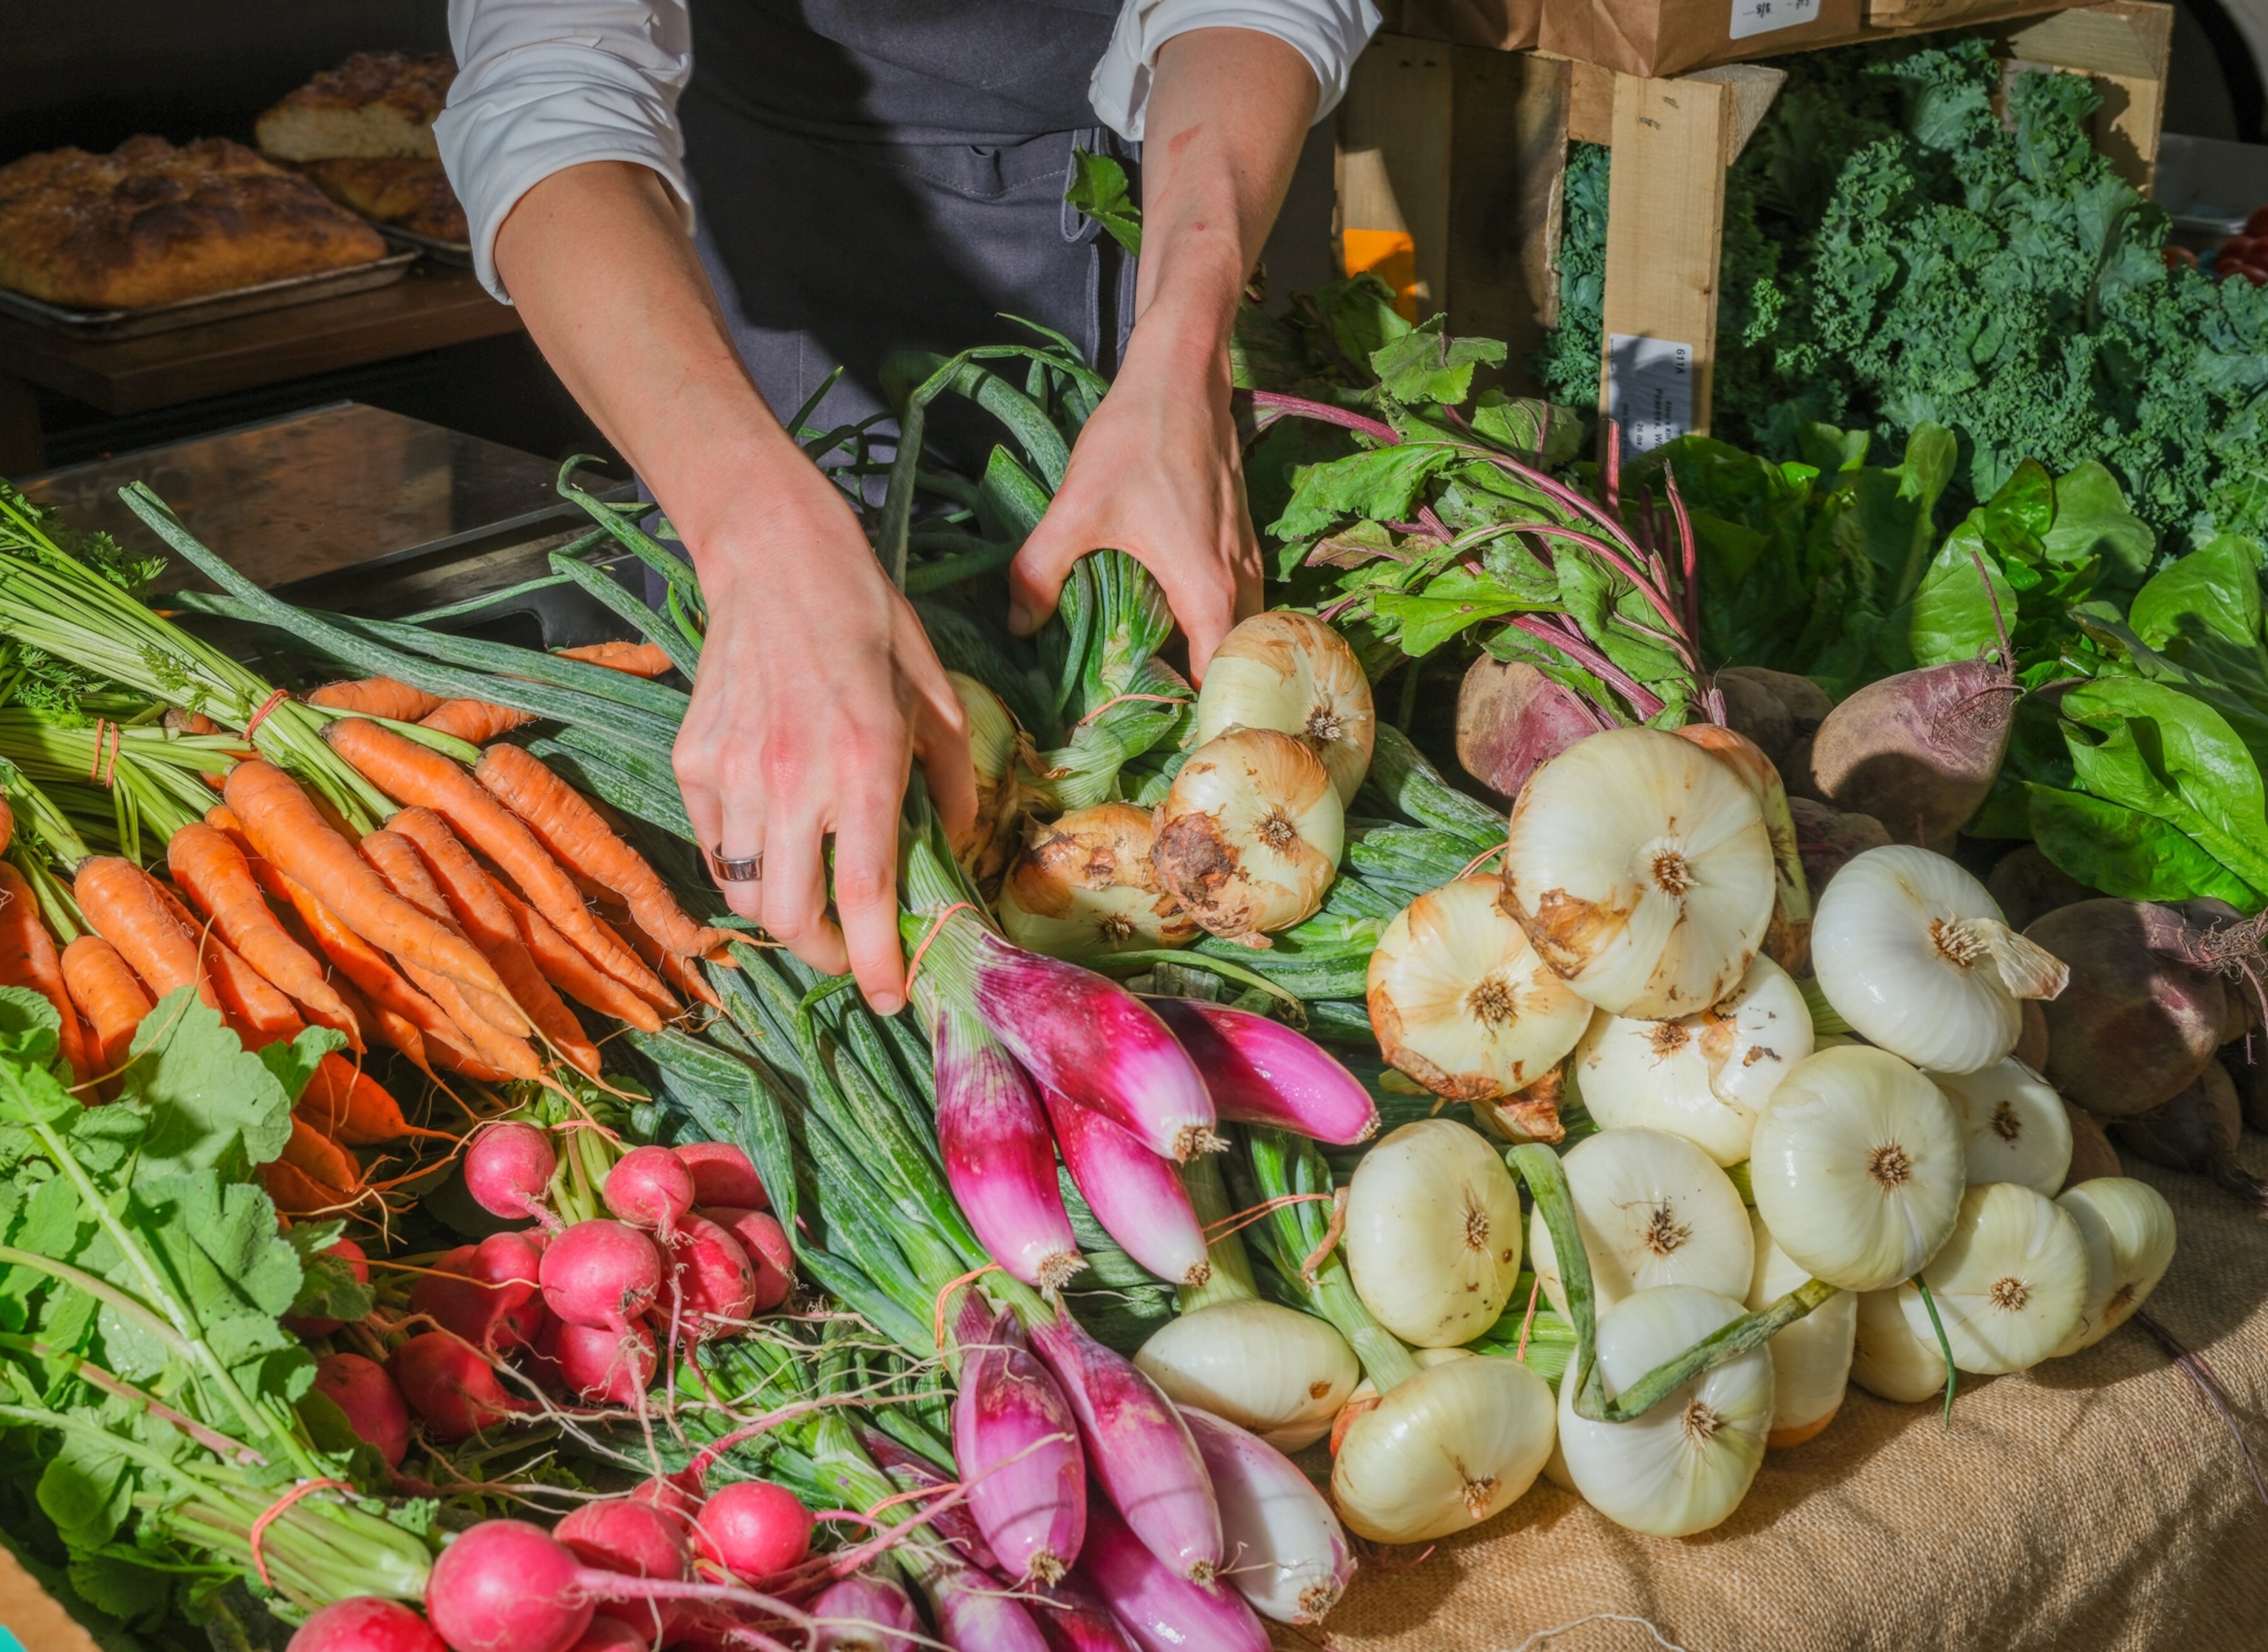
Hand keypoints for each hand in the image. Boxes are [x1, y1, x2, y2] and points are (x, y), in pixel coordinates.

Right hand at [673, 473, 975, 1013]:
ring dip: (781, 908)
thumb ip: (952, 780)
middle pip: (788, 916)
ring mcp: (731, 770)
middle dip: (823, 952)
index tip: (891, 997)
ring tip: (810, 889)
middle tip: (850, 948)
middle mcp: (790, 777)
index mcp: (862, 764)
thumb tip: (958, 844)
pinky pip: (713, 842)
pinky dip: (742, 858)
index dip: (876, 963)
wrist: (777, 558)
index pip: (862, 896)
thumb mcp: (935, 695)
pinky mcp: (692, 758)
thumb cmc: (869, 622)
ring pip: (743, 891)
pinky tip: (772, 831)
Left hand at [1004, 26, 1314, 678]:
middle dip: (1194, 702)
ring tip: (1153, 694)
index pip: (1214, 685)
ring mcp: (1246, 561)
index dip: (1192, 727)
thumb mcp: (1075, 507)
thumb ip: (1040, 571)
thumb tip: (1017, 625)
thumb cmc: (1137, 436)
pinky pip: (1232, 604)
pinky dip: (1208, 629)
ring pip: (1234, 634)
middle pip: (1228, 667)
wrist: (1184, 367)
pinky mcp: (1238, 540)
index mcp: (1208, 591)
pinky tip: (1164, 634)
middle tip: (1146, 732)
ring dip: (1202, 664)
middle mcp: (1241, 584)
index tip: (1159, 758)